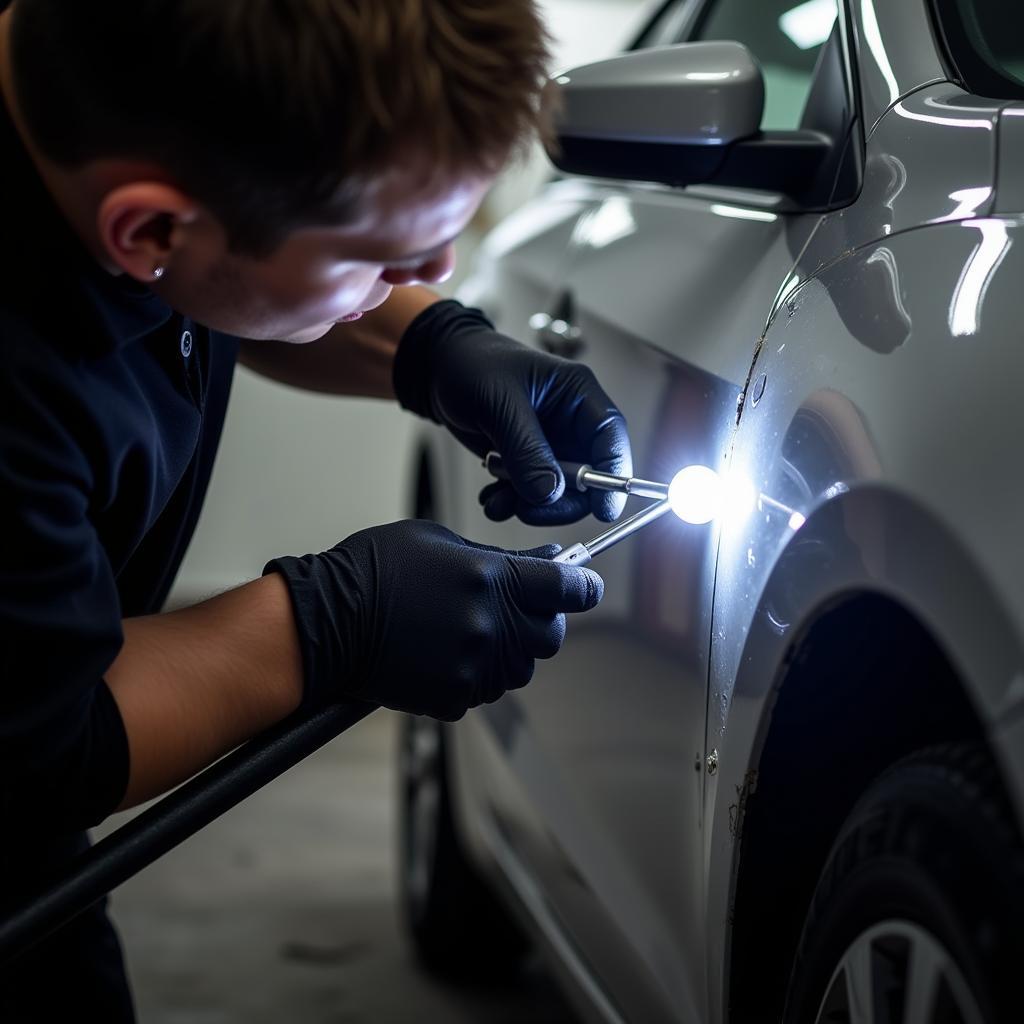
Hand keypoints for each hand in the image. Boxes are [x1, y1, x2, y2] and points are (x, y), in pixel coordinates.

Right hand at [264, 520, 602, 719]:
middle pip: (552, 635)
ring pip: (522, 667)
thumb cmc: (377, 569)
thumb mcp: (440, 542)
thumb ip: (498, 556)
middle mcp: (492, 625)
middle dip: (542, 620)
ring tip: (471, 631)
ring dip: (510, 650)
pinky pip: (485, 690)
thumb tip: (544, 563)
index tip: (583, 586)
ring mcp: (474, 665)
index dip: (582, 587)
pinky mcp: (454, 697)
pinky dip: (476, 674)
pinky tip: (444, 654)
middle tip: (517, 608)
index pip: (570, 590)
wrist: (327, 620)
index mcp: (493, 579)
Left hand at [393, 299, 631, 524]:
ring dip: (530, 505)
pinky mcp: (527, 460)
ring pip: (559, 492)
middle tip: (527, 509)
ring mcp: (550, 445)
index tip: (603, 509)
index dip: (613, 477)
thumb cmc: (472, 365)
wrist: (438, 370)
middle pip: (589, 477)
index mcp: (577, 394)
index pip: (611, 438)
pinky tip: (492, 497)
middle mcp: (570, 422)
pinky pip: (532, 494)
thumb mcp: (500, 404)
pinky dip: (512, 502)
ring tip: (498, 500)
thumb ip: (526, 450)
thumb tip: (549, 492)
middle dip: (560, 501)